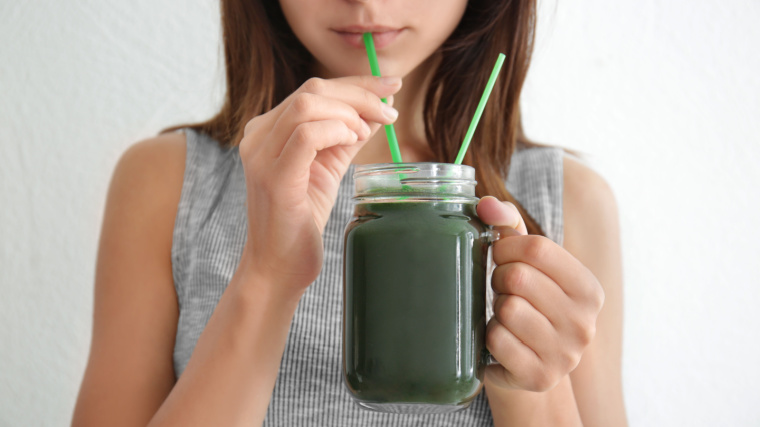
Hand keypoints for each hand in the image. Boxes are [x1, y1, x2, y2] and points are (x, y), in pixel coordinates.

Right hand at [238, 76, 401, 293]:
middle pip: (312, 90)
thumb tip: (377, 111)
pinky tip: (352, 141)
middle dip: (360, 94)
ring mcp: (261, 155)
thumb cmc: (300, 221)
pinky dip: (336, 130)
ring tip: (367, 134)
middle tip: (390, 112)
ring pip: (308, 105)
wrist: (278, 268)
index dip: (356, 83)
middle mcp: (258, 136)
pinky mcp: (275, 177)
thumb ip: (346, 138)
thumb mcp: (327, 169)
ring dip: (349, 113)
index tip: (391, 85)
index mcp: (268, 130)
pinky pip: (305, 135)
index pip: (313, 89)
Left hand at [476, 196, 604, 391]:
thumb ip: (507, 224)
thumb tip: (485, 204)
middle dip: (498, 279)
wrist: (526, 363)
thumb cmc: (525, 301)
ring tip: (504, 314)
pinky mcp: (538, 377)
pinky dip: (488, 335)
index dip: (505, 246)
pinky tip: (500, 339)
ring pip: (507, 310)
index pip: (537, 248)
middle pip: (518, 278)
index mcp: (589, 290)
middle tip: (501, 290)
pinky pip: (497, 340)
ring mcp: (565, 355)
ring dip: (495, 309)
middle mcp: (585, 324)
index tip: (499, 255)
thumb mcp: (525, 261)